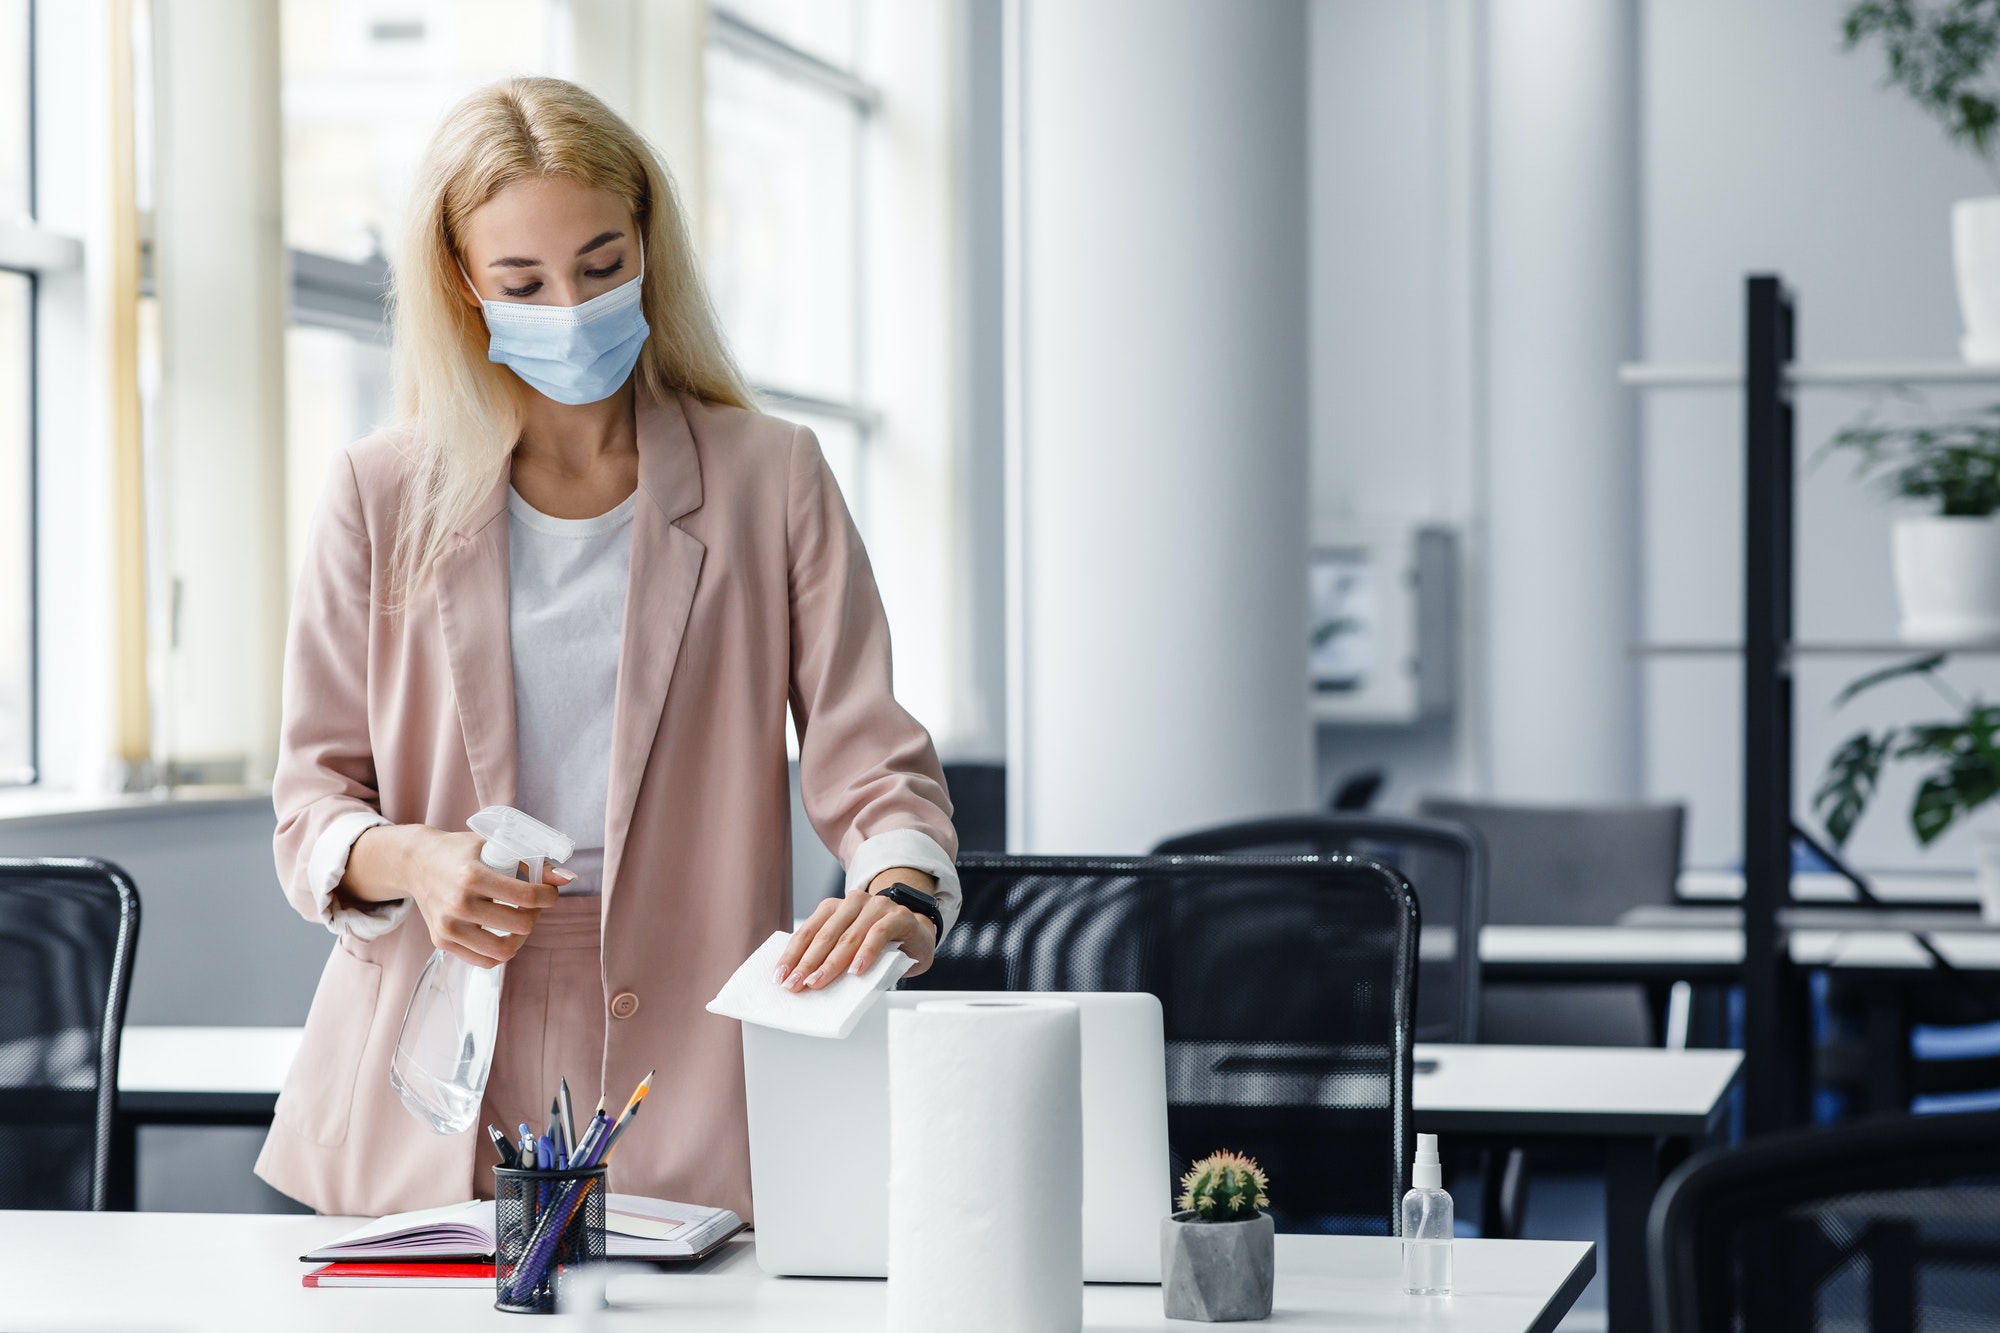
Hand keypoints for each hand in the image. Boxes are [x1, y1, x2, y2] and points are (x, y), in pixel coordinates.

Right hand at [342, 824, 571, 967]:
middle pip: (520, 925)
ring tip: (520, 921)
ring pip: (503, 951)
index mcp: (472, 876)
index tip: (549, 892)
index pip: (526, 897)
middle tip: (532, 904)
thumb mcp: (495, 846)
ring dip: (521, 937)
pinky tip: (503, 933)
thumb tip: (568, 878)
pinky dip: (501, 951)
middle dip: (536, 914)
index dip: (548, 896)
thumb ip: (533, 862)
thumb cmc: (461, 851)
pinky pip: (483, 961)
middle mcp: (458, 904)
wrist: (416, 862)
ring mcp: (448, 926)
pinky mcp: (442, 941)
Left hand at [775, 868, 939, 990]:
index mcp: (835, 908)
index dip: (792, 955)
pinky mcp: (898, 916)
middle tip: (796, 985)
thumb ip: (832, 956)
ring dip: (832, 963)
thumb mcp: (851, 948)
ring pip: (848, 936)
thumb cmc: (881, 944)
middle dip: (807, 963)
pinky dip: (866, 953)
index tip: (780, 976)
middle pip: (825, 936)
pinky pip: (878, 934)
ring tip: (819, 982)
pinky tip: (857, 971)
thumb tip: (806, 982)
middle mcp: (853, 902)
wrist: (919, 933)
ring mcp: (876, 906)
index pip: (808, 932)